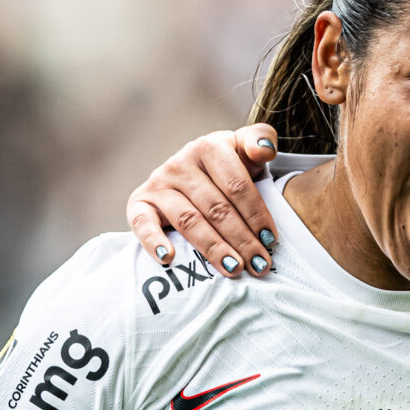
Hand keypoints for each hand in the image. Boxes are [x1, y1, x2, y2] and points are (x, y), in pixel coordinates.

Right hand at [126, 124, 282, 277]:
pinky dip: (154, 241)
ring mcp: (158, 183)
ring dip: (212, 248)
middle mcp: (180, 163)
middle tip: (258, 264)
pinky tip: (168, 258)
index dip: (256, 214)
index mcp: (209, 148)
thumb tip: (265, 150)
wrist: (188, 172)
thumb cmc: (224, 167)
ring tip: (233, 268)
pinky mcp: (139, 203)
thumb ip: (259, 140)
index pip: (237, 186)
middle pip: (216, 208)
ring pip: (189, 220)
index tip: (271, 240)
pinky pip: (142, 223)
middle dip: (241, 239)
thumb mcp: (243, 149)